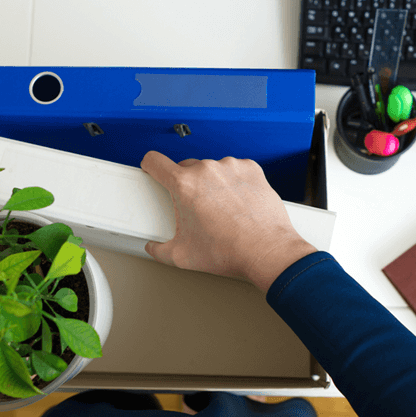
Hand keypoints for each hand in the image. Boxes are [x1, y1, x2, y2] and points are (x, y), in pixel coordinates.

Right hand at [140, 151, 316, 291]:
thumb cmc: (229, 251)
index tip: (153, 170)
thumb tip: (155, 248)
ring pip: (211, 169)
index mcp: (185, 184)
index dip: (150, 166)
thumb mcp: (182, 255)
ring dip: (211, 184)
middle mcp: (207, 170)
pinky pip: (235, 170)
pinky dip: (234, 182)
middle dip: (186, 185)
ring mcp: (231, 167)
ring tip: (220, 209)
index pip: (155, 160)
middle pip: (185, 167)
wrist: (266, 251)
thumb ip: (159, 249)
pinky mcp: (252, 169)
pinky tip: (237, 202)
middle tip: (194, 208)